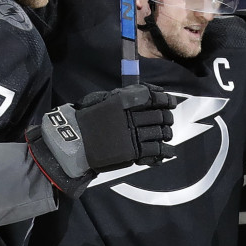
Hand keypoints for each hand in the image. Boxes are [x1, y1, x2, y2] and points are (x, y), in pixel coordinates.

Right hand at [26, 83, 175, 197]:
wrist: (74, 142)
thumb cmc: (86, 118)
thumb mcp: (103, 99)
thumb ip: (124, 95)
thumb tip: (146, 91)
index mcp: (124, 102)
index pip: (152, 97)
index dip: (165, 99)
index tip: (170, 101)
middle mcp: (131, 117)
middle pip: (159, 116)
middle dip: (167, 117)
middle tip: (169, 119)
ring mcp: (133, 136)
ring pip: (159, 133)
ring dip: (167, 133)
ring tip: (167, 134)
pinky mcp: (133, 153)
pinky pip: (155, 151)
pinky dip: (165, 152)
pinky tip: (169, 151)